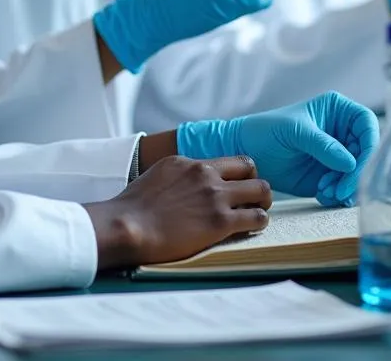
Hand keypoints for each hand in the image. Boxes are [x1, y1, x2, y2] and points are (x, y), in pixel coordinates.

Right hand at [83, 156, 271, 269]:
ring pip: (261, 190)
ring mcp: (215, 196)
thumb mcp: (158, 176)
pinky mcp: (220, 221)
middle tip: (253, 200)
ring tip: (257, 214)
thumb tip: (185, 186)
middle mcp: (206, 173)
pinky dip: (259, 222)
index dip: (239, 174)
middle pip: (250, 169)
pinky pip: (256, 217)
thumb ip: (179, 176)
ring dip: (262, 203)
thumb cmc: (134, 207)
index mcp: (188, 162)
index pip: (228, 160)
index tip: (239, 186)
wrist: (128, 224)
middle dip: (255, 185)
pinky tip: (251, 229)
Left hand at [176, 92, 378, 206]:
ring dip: (348, 186)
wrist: (246, 152)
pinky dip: (339, 194)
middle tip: (341, 188)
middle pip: (367, 153)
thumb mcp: (294, 131)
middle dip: (357, 173)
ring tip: (327, 191)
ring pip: (359, 173)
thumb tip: (351, 162)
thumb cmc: (266, 130)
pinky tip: (323, 194)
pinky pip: (346, 187)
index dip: (369, 145)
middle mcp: (342, 131)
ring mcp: (337, 155)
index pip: (367, 125)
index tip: (356, 165)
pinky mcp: (330, 175)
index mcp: (337, 110)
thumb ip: (322, 144)